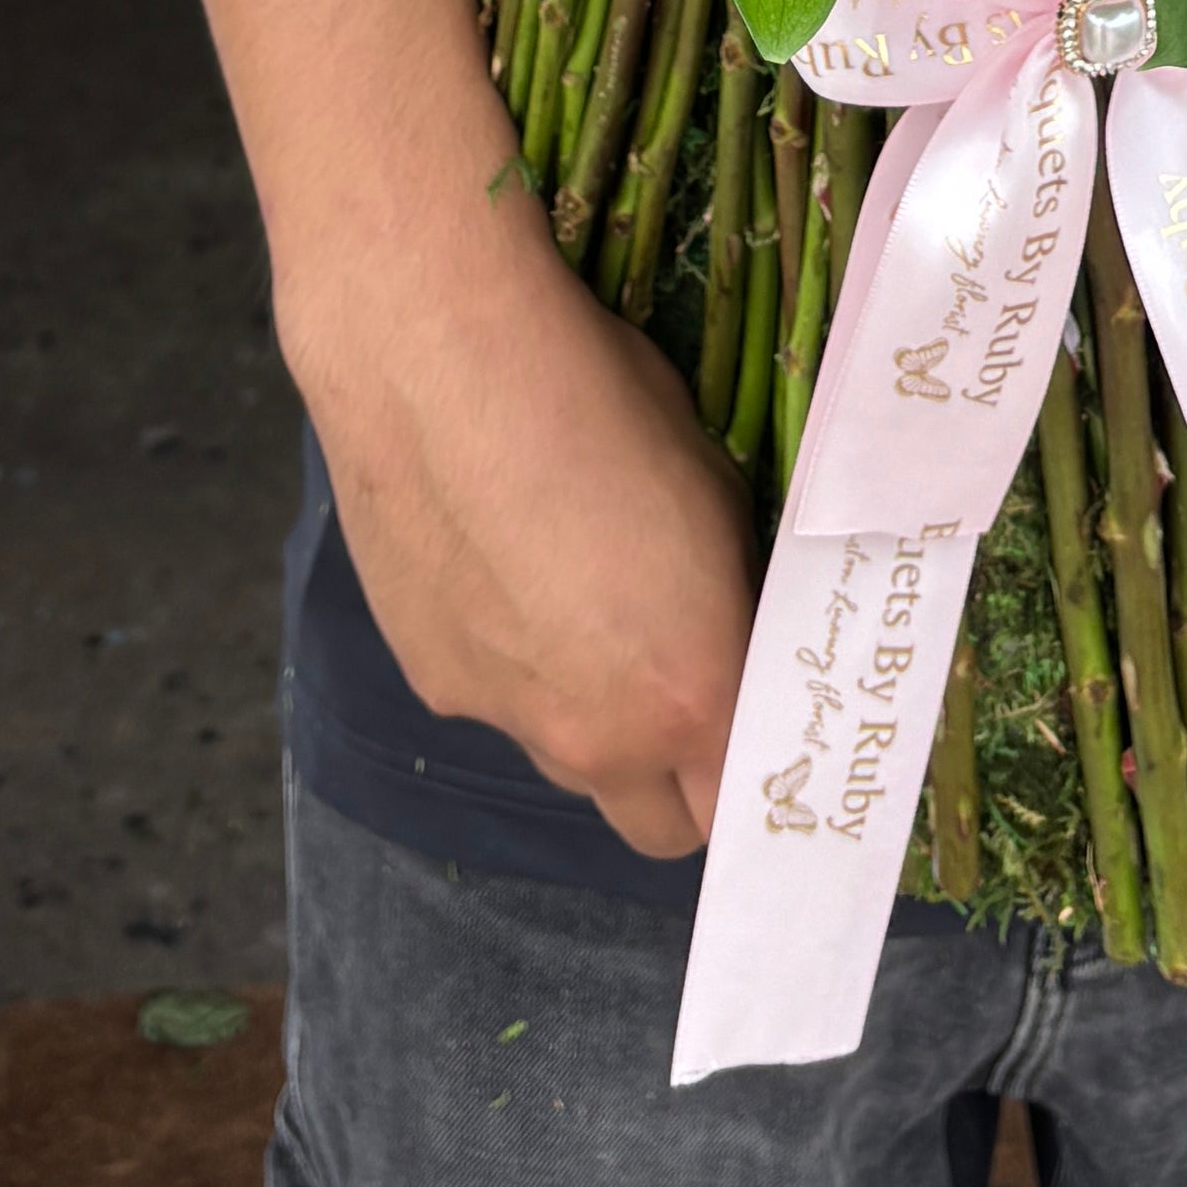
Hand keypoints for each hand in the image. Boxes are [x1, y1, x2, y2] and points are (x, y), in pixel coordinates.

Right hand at [290, 216, 755, 858]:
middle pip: (658, 825)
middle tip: (680, 684)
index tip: (757, 728)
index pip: (742, 810)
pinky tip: (498, 565)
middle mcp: (597, 736)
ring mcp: (502, 717)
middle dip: (680, 778)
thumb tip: (725, 628)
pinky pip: (497, 703)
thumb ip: (725, 599)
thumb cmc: (599, 397)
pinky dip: (512, 666)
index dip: (755, 775)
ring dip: (594, 719)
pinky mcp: (429, 679)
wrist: (436, 360)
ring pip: (571, 763)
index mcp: (690, 693)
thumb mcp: (712, 491)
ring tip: (576, 599)